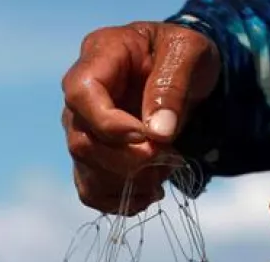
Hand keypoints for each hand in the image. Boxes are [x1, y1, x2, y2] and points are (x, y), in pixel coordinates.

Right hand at [61, 22, 219, 214]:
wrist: (184, 70)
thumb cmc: (183, 54)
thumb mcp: (189, 53)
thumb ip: (172, 86)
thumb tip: (158, 134)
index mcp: (99, 55)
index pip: (81, 95)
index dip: (110, 125)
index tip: (148, 137)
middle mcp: (81, 95)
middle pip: (82, 141)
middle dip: (128, 161)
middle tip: (169, 157)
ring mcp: (83, 128)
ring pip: (86, 171)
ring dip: (130, 183)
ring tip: (167, 170)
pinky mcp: (93, 156)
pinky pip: (93, 190)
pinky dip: (123, 200)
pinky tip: (152, 190)